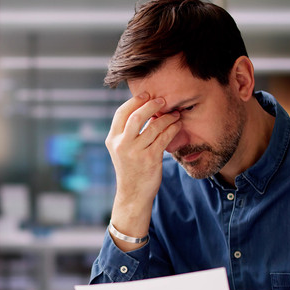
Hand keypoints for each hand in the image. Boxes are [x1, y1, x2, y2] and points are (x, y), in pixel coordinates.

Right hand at [105, 93, 181, 248]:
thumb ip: (126, 132)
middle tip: (162, 100)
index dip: (134, 101)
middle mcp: (122, 145)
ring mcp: (135, 153)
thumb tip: (143, 108)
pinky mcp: (150, 159)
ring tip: (174, 114)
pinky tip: (177, 125)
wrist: (133, 194)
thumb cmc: (130, 169)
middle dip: (151, 105)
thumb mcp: (121, 150)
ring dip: (166, 117)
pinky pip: (163, 138)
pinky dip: (172, 129)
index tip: (146, 95)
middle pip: (136, 116)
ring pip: (153, 127)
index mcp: (112, 140)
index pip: (121, 113)